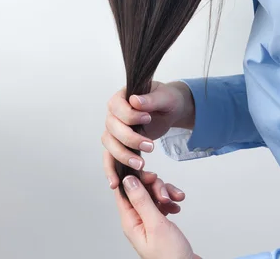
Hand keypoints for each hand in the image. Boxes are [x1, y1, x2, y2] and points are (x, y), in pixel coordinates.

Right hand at [102, 80, 194, 202]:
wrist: (170, 110)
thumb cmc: (167, 99)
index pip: (117, 107)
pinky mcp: (119, 144)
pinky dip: (110, 170)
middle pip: (112, 128)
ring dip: (123, 156)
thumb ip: (151, 99)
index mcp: (122, 97)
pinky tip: (115, 183)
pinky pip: (110, 158)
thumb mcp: (165, 96)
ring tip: (141, 164)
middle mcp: (113, 114)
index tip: (148, 119)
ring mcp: (114, 130)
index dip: (130, 115)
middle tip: (151, 146)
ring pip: (109, 145)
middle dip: (129, 140)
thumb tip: (135, 101)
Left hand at [115, 175, 201, 258]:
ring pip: (153, 195)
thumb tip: (128, 180)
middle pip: (141, 190)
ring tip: (174, 201)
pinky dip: (170, 201)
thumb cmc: (170, 257)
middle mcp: (137, 220)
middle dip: (155, 187)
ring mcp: (148, 221)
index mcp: (130, 221)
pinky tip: (176, 206)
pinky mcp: (158, 222)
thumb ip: (142, 201)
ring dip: (165, 193)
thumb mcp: (155, 225)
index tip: (146, 173)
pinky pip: (161, 203)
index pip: (124, 192)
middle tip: (164, 194)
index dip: (133, 178)